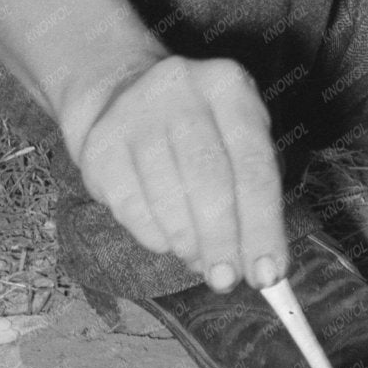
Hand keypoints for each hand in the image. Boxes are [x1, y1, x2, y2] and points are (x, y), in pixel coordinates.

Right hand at [65, 55, 287, 291]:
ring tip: (199, 260)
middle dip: (222, 242)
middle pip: (209, 181)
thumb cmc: (199, 128)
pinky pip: (132, 209)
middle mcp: (181, 89)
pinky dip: (155, 237)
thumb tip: (257, 263)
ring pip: (168, 199)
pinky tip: (168, 240)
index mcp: (228, 86)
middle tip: (227, 281)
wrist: (120, 90)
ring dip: (188, 244)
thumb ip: (253, 195)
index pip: (254, 166)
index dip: (263, 226)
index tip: (268, 273)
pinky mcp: (100, 146)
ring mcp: (134, 114)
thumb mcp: (235, 137)